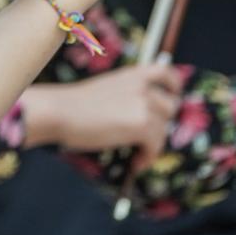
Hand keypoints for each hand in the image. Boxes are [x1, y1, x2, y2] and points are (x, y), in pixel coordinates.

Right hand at [22, 65, 182, 172]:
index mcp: (132, 74)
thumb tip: (144, 115)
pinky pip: (156, 145)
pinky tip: (134, 162)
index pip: (166, 72)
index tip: (172, 97)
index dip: (174, 86)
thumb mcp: (107, 89)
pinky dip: (147, 157)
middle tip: (145, 138)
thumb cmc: (76, 105)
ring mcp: (143, 103)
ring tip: (137, 154)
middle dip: (161, 124)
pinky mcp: (141, 123)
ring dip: (153, 144)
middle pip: (170, 106)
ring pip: (163, 129)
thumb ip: (129, 95)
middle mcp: (141, 85)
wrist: (61, 110)